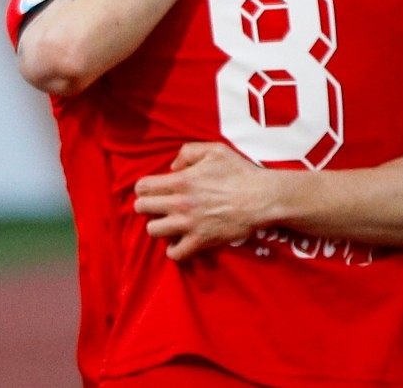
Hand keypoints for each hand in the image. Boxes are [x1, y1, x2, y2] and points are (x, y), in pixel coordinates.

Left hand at [134, 142, 283, 259]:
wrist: (260, 198)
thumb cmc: (239, 172)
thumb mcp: (214, 150)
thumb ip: (187, 152)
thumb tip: (173, 167)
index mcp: (181, 181)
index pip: (143, 187)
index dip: (144, 187)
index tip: (151, 189)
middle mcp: (180, 203)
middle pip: (142, 208)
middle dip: (146, 205)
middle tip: (157, 205)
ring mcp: (188, 225)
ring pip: (153, 231)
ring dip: (158, 226)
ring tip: (167, 223)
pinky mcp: (200, 242)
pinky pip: (175, 253)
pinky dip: (173, 249)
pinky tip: (178, 241)